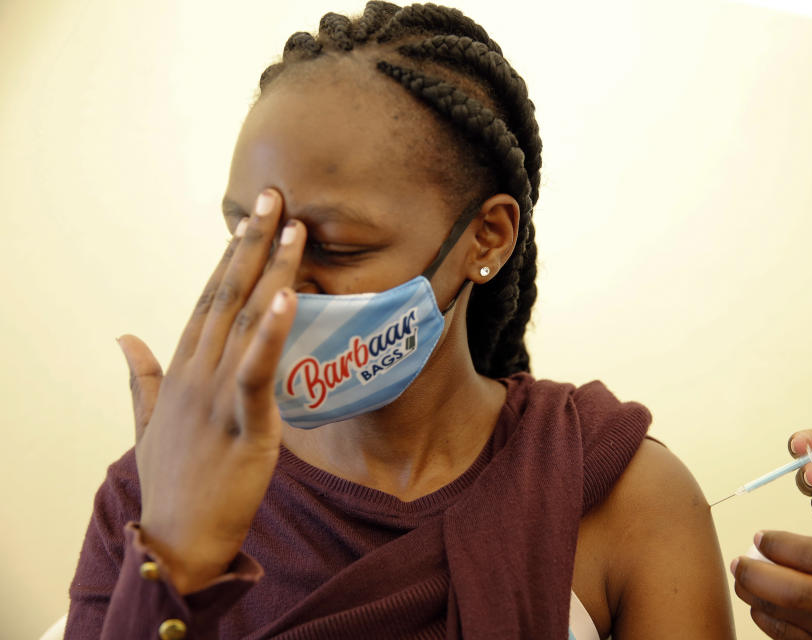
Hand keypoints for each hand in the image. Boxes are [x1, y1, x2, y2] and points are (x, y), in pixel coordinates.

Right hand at [117, 189, 304, 593]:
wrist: (176, 541)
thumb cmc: (172, 483)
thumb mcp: (149, 423)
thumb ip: (141, 378)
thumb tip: (124, 338)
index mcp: (181, 371)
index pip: (207, 300)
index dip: (228, 256)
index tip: (247, 217)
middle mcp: (197, 373)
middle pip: (226, 296)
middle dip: (250, 243)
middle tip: (272, 196)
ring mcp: (217, 396)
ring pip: (245, 321)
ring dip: (269, 271)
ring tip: (291, 227)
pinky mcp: (244, 425)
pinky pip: (257, 371)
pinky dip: (271, 333)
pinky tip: (288, 297)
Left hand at [732, 531, 811, 639]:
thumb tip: (773, 545)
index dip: (778, 544)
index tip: (760, 536)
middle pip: (793, 591)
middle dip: (755, 573)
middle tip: (740, 561)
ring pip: (784, 616)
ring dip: (754, 595)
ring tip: (744, 579)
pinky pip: (788, 638)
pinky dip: (767, 620)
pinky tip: (760, 605)